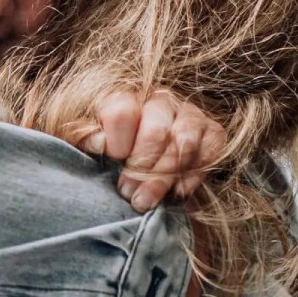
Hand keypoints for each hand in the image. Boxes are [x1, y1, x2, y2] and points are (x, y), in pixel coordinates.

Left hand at [78, 89, 226, 212]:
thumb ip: (84, 137)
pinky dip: (191, 177)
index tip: (113, 160)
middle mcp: (160, 100)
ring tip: (144, 200)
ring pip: (183, 145)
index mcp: (126, 96)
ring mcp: (190, 114)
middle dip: (140, 168)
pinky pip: (209, 154)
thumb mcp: (85, 142)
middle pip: (156, 132)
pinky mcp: (213, 133)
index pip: (123, 111)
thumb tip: (98, 142)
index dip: (118, 141)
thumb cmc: (110, 152)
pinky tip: (175, 192)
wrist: (142, 166)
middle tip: (127, 192)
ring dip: (162, 178)